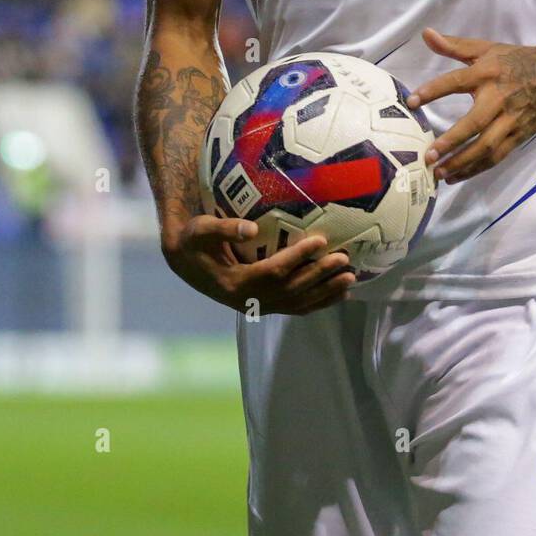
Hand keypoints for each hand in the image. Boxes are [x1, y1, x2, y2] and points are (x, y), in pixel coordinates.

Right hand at [162, 215, 355, 314]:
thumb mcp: (201, 230)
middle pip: (291, 290)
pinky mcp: (263, 306)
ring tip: (350, 279)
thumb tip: (250, 227)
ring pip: (297, 303)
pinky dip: (318, 303)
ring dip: (325, 292)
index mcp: (235, 283)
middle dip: (319, 275)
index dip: (297, 256)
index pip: (272, 270)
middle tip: (344, 260)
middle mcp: (248, 300)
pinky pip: (295, 308)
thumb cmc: (194, 241)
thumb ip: (224, 229)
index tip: (320, 240)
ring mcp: (257, 306)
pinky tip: (339, 295)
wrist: (185, 263)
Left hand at [406, 27, 535, 183]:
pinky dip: (477, 168)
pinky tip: (457, 175)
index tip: (411, 102)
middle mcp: (499, 98)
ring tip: (438, 173)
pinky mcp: (519, 136)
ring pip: (487, 146)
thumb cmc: (516, 61)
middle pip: (475, 123)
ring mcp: (511, 120)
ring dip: (463, 162)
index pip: (456, 81)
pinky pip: (497, 156)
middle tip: (428, 155)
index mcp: (487, 72)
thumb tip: (425, 34)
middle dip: (452, 140)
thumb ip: (453, 45)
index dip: (433, 91)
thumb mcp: (486, 48)